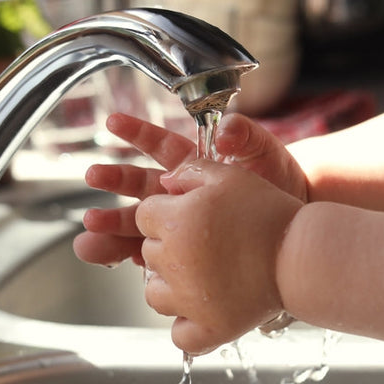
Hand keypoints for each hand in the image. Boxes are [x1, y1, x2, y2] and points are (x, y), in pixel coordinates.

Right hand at [73, 112, 307, 266]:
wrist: (294, 225)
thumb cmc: (279, 184)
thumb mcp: (265, 153)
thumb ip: (245, 136)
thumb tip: (226, 128)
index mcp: (195, 165)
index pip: (160, 145)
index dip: (137, 132)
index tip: (113, 122)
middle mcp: (180, 195)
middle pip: (140, 188)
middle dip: (114, 183)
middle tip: (94, 177)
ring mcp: (180, 226)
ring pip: (139, 227)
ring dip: (113, 230)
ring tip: (89, 236)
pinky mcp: (184, 254)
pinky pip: (155, 258)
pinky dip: (136, 260)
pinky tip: (118, 262)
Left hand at [137, 159, 302, 353]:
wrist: (303, 253)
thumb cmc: (268, 212)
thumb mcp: (231, 176)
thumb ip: (190, 171)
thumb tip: (164, 182)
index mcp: (175, 221)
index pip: (145, 215)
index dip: (167, 212)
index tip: (191, 215)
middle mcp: (174, 261)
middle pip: (148, 253)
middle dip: (170, 245)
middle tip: (207, 242)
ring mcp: (189, 300)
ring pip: (154, 293)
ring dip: (171, 283)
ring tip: (204, 274)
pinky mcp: (210, 328)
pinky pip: (180, 336)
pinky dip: (187, 326)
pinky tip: (202, 312)